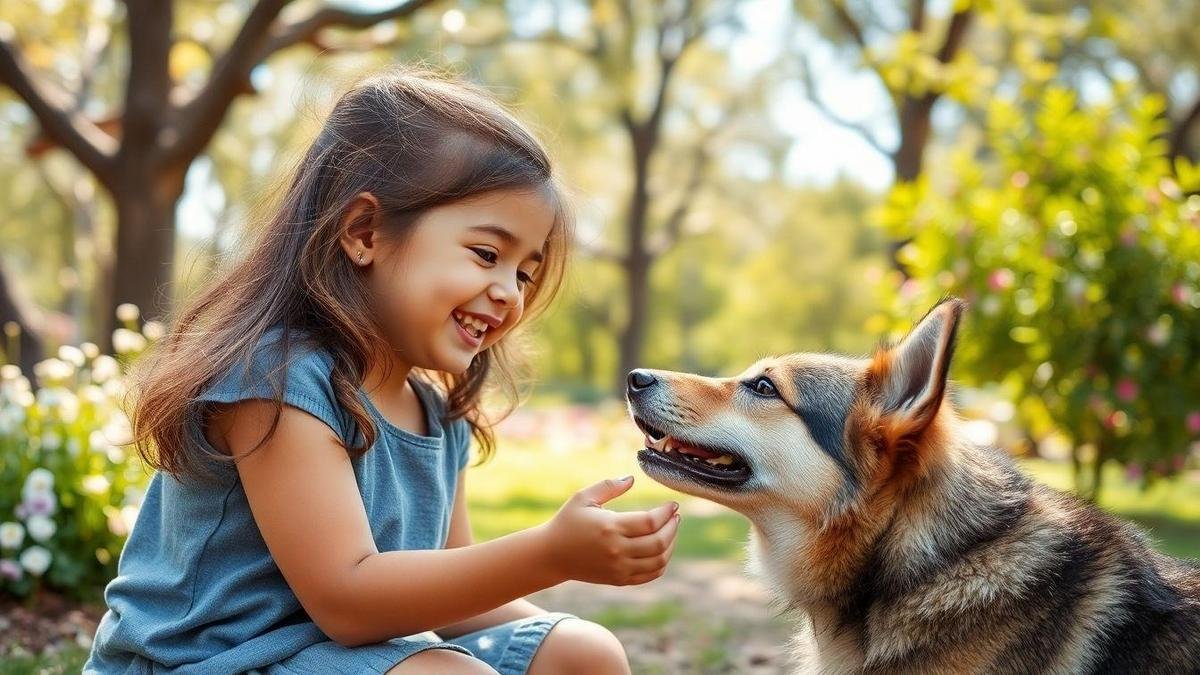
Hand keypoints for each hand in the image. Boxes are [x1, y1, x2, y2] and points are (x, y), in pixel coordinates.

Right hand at [538, 476, 680, 585]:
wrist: (551, 555)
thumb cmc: (567, 522)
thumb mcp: (583, 498)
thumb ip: (608, 486)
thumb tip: (632, 478)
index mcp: (609, 527)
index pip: (650, 522)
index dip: (666, 513)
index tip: (672, 505)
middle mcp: (616, 550)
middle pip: (659, 542)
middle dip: (673, 527)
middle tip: (675, 516)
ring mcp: (619, 568)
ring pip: (658, 560)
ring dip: (670, 545)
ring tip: (670, 531)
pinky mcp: (619, 579)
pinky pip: (650, 574)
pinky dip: (661, 563)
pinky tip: (662, 549)